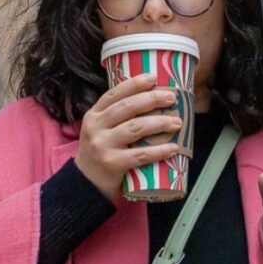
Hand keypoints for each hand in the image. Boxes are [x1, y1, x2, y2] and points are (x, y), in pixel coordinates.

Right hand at [77, 74, 185, 202]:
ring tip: (177, 122)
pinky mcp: (112, 164)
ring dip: (160, 122)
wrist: (85, 185)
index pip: (114, 94)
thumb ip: (115, 118)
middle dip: (152, 100)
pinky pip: (141, 155)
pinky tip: (173, 147)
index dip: (134, 84)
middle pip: (127, 108)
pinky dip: (159, 150)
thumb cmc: (100, 155)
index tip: (154, 78)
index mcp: (94, 116)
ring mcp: (103, 146)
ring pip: (136, 128)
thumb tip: (151, 102)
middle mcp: (96, 128)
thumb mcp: (99, 131)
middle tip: (171, 98)